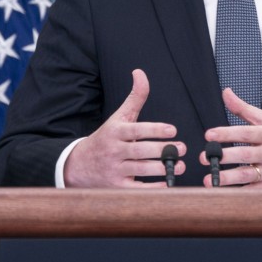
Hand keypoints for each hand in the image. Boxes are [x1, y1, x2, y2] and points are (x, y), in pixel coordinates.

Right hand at [64, 69, 185, 187]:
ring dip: (162, 168)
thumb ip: (134, 97)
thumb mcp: (119, 117)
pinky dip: (153, 187)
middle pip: (140, 151)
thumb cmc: (106, 137)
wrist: (79, 164)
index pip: (136, 130)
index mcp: (115, 132)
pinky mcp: (116, 186)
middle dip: (163, 150)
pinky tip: (167, 183)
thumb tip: (140, 73)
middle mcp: (113, 150)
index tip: (173, 130)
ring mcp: (114, 170)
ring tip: (180, 165)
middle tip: (182, 149)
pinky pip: (137, 188)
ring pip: (141, 170)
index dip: (155, 130)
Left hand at [201, 88, 261, 188]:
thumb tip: (226, 92)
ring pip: (248, 175)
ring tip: (209, 179)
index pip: (246, 132)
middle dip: (224, 156)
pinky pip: (252, 191)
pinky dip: (237, 192)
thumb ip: (243, 109)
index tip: (209, 135)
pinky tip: (221, 193)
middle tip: (204, 157)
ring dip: (227, 178)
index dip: (227, 133)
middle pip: (246, 154)